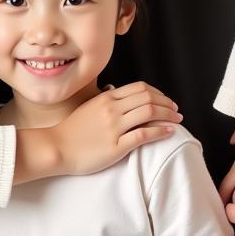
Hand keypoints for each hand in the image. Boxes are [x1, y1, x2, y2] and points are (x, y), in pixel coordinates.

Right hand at [14, 82, 180, 182]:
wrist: (58, 147)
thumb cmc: (73, 130)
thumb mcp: (91, 108)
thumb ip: (108, 102)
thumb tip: (126, 100)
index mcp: (107, 98)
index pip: (140, 88)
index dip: (157, 93)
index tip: (166, 100)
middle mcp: (112, 108)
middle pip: (147, 98)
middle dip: (166, 103)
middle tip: (176, 110)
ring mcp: (114, 127)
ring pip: (148, 113)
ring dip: (167, 115)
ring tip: (177, 120)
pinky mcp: (116, 146)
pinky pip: (143, 135)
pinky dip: (159, 131)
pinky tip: (168, 132)